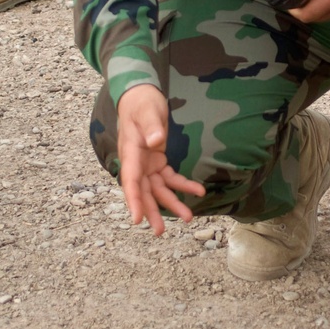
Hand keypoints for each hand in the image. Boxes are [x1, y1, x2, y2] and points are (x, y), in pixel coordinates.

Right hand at [116, 83, 204, 232]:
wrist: (141, 95)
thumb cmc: (142, 102)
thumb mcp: (146, 110)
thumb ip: (151, 125)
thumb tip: (156, 141)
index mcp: (131, 152)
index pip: (131, 181)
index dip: (133, 201)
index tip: (136, 219)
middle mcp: (137, 162)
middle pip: (143, 192)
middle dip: (151, 212)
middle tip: (159, 232)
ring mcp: (147, 163)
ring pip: (157, 189)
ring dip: (171, 203)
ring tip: (187, 218)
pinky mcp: (157, 161)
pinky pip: (170, 178)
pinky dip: (183, 185)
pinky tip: (198, 191)